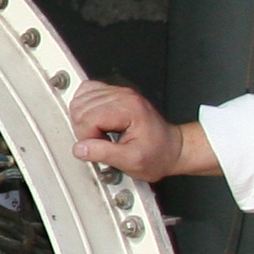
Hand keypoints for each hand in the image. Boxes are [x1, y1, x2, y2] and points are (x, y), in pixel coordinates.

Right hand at [68, 82, 219, 180]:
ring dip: (84, 121)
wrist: (173, 149)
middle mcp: (123, 95)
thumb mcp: (132, 161)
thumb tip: (81, 148)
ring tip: (101, 133)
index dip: (88, 137)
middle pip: (81, 108)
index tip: (101, 148)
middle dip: (85, 130)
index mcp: (128, 108)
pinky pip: (86, 93)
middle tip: (102, 142)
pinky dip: (84, 109)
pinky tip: (95, 121)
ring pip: (80, 100)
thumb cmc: (158, 154)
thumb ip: (104, 153)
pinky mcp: (114, 94)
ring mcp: (118, 92)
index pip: (88, 117)